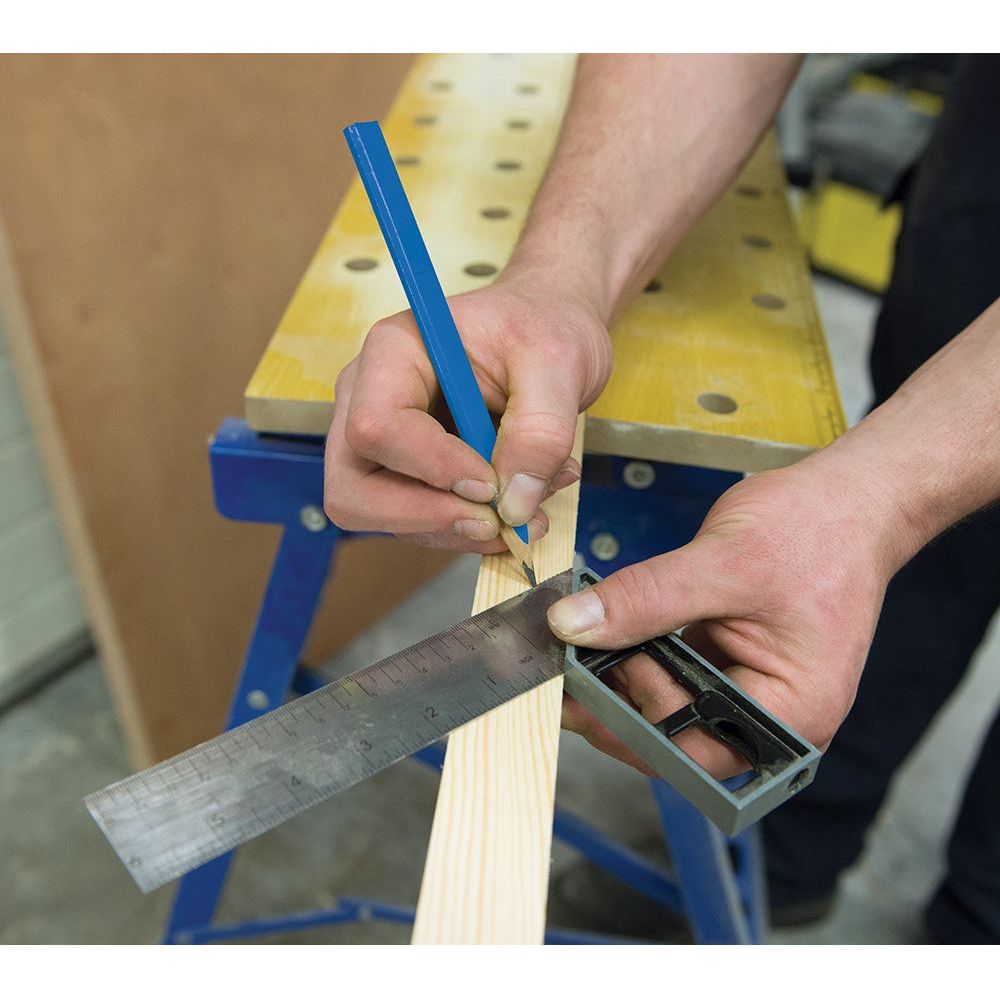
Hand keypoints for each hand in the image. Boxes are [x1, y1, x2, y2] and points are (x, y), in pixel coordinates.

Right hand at [324, 276, 611, 550]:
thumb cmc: (543, 326)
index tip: (491, 483)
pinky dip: (470, 528)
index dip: (431, 467)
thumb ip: (541, 431)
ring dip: (460, 528)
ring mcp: (382, 442)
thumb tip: (514, 504)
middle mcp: (369, 398)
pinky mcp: (406, 474)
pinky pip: (421, 523)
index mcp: (393, 352)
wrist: (550, 327)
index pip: (376, 426)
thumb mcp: (559, 362)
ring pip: (386, 517)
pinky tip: (519, 506)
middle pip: (354, 487)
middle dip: (427, 518)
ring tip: (530, 506)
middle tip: (497, 522)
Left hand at [547, 460, 901, 777]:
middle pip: (676, 737)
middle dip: (618, 704)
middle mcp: (771, 715)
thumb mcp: (724, 562)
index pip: (694, 751)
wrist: (849, 498)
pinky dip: (638, 654)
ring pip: (667, 706)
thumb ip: (646, 598)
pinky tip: (606, 633)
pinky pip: (673, 673)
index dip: (631, 725)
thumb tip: (572, 626)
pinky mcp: (729, 661)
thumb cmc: (817, 530)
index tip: (581, 682)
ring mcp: (748, 688)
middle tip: (564, 666)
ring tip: (578, 646)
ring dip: (622, 679)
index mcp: (791, 712)